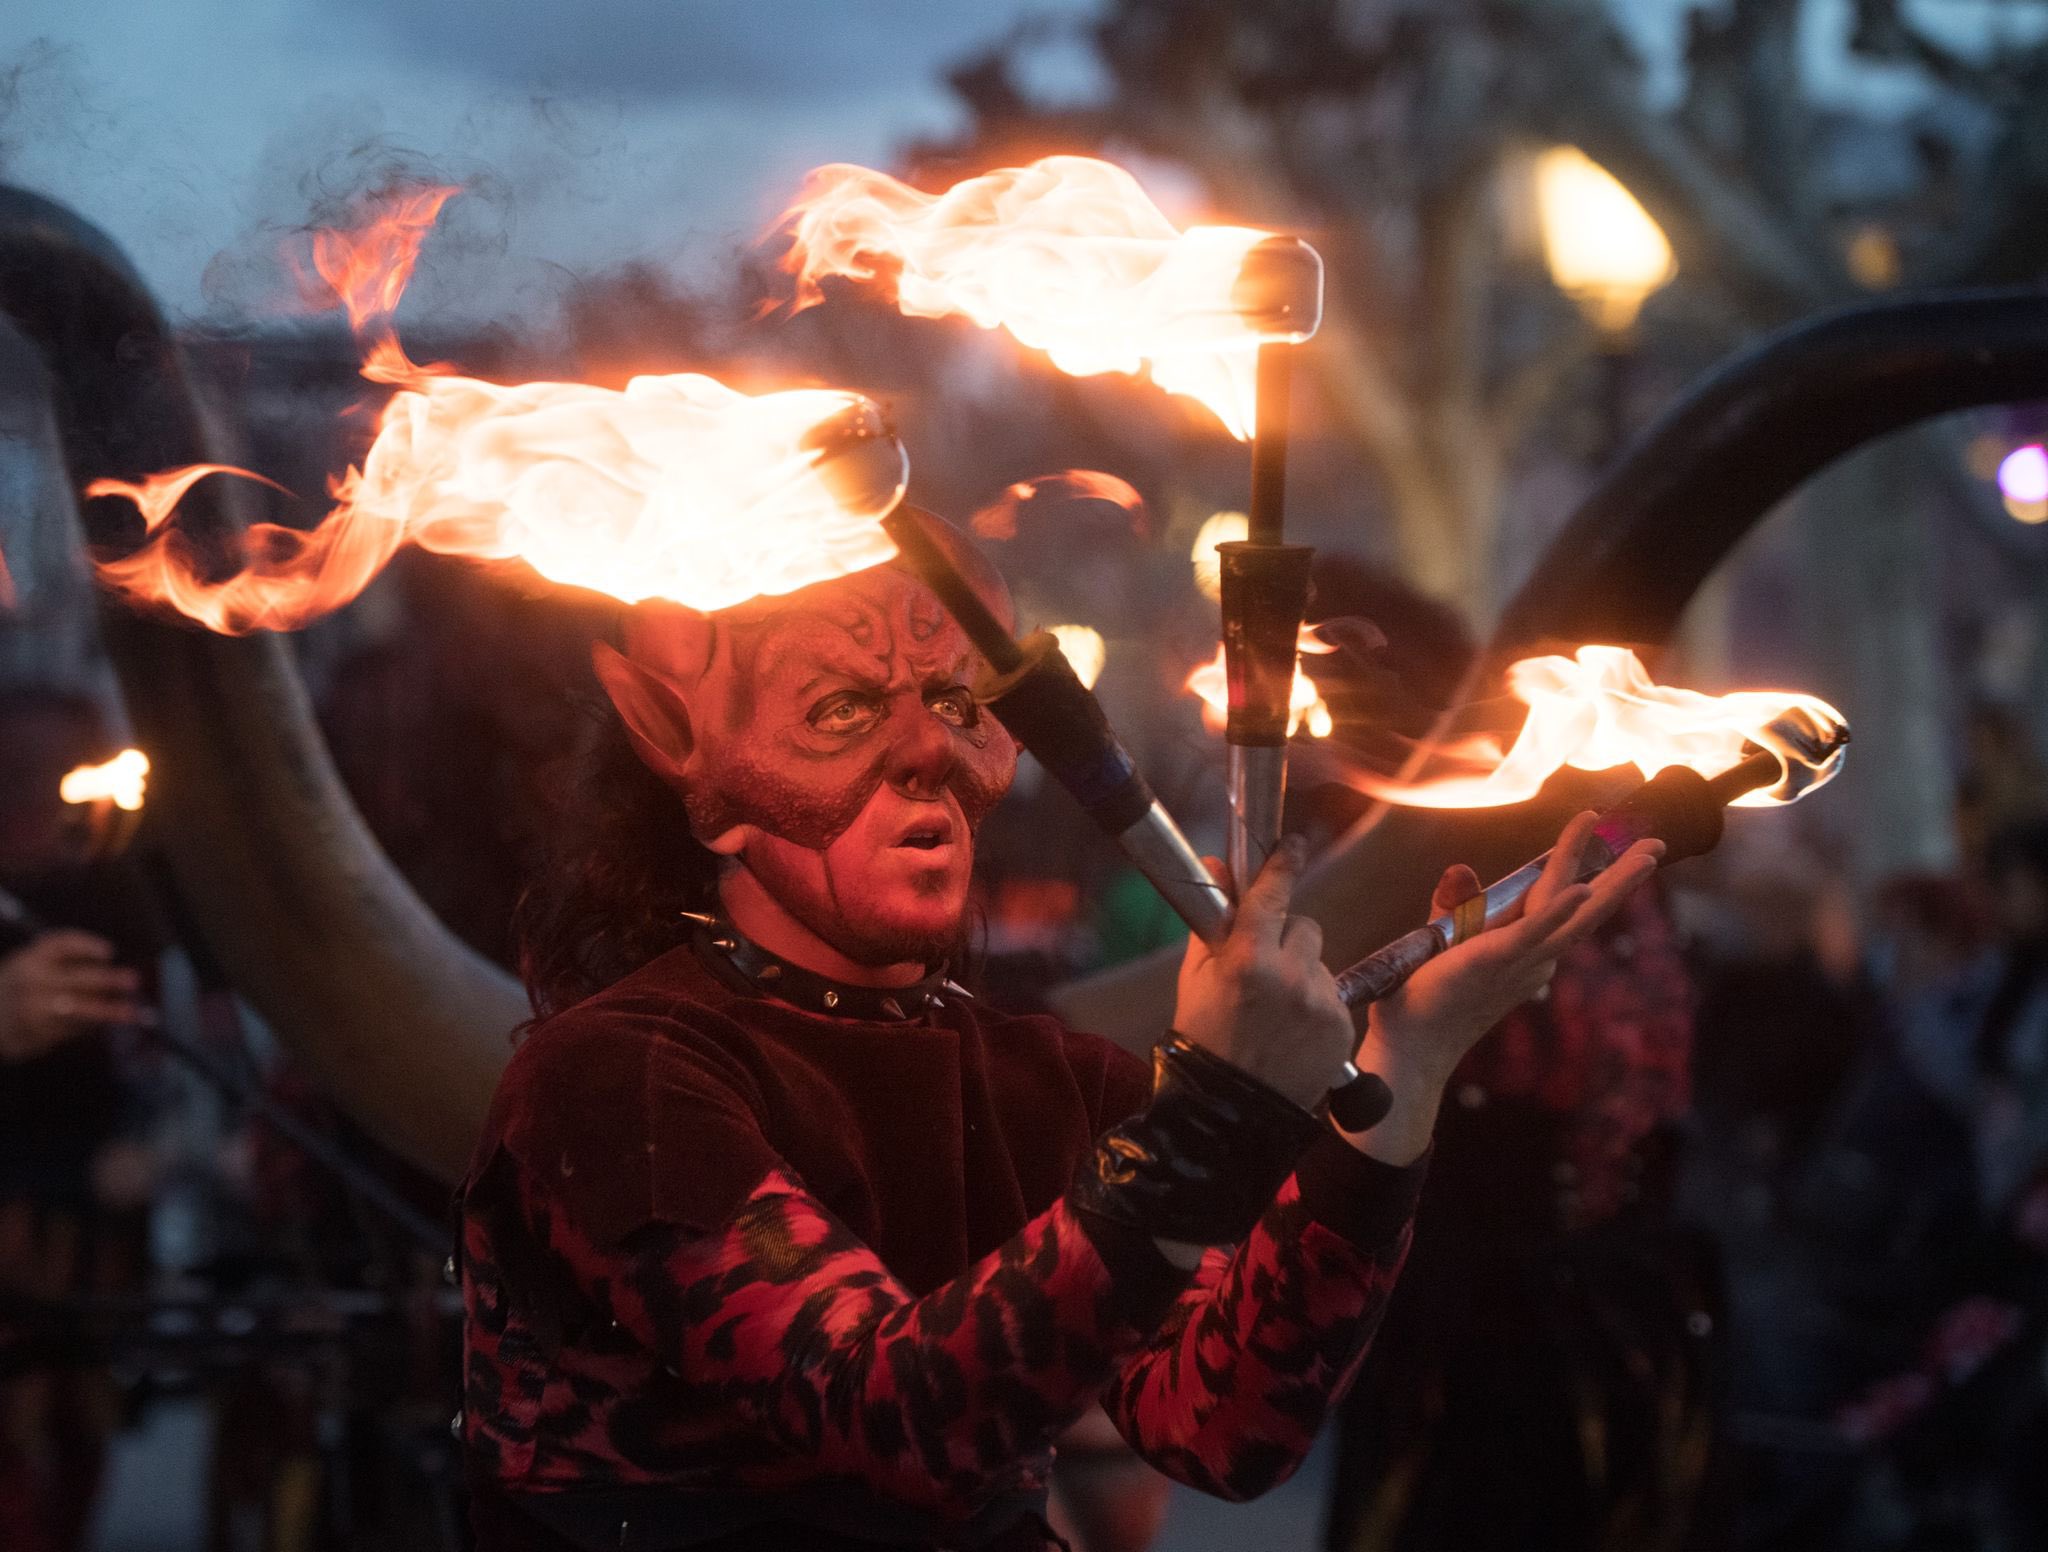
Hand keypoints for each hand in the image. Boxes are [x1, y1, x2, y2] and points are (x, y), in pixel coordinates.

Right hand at [0, 931, 149, 1062]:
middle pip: (75, 978)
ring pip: (76, 1009)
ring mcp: (30, 1008)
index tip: (110, 952)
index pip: (60, 945)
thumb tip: (114, 970)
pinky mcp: (33, 1032)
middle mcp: (31, 980)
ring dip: (106, 1011)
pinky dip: (89, 1027)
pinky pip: (69, 1029)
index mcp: (33, 957)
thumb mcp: (37, 966)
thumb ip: (69, 964)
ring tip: (131, 1013)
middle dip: (107, 980)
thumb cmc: (26, 985)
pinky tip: (104, 1025)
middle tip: (133, 980)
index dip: (86, 946)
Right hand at [1172, 837, 1352, 1110]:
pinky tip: (1293, 1030)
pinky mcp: (1341, 1027)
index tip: (1293, 844)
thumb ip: (1213, 920)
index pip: (1273, 894)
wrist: (1230, 1111)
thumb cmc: (1203, 1039)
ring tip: (1277, 1010)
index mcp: (1248, 959)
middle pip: (1304, 926)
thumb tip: (1215, 864)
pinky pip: (1332, 995)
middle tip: (1265, 967)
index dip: (1283, 865)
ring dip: (1303, 973)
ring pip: (1320, 961)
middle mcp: (1290, 976)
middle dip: (1286, 938)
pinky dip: (1316, 1004)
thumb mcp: (1196, 977)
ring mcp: (1320, 1003)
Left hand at [1345, 811, 1662, 1163]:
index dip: (1585, 870)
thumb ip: (1456, 904)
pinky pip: (1534, 932)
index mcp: (1526, 950)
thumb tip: (1461, 869)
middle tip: (1656, 845)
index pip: (1562, 904)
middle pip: (1588, 909)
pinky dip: (1560, 911)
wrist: (1413, 1043)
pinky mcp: (1495, 958)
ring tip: (1645, 854)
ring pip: (1576, 916)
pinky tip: (1583, 888)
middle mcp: (1535, 956)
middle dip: (1623, 876)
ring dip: (1612, 883)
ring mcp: (1521, 960)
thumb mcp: (1444, 940)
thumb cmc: (1426, 996)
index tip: (1603, 836)